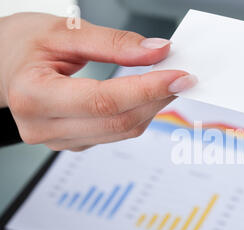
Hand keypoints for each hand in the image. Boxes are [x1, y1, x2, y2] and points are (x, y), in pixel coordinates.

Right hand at [0, 13, 196, 150]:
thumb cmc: (20, 46)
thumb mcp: (63, 32)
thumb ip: (114, 44)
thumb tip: (157, 51)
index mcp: (34, 96)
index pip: (105, 100)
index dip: (147, 89)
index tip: (179, 76)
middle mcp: (44, 127)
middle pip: (118, 122)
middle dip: (157, 99)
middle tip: (182, 77)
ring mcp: (60, 140)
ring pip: (122, 131)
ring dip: (151, 108)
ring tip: (167, 83)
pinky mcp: (74, 143)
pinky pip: (115, 133)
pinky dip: (137, 114)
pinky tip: (146, 96)